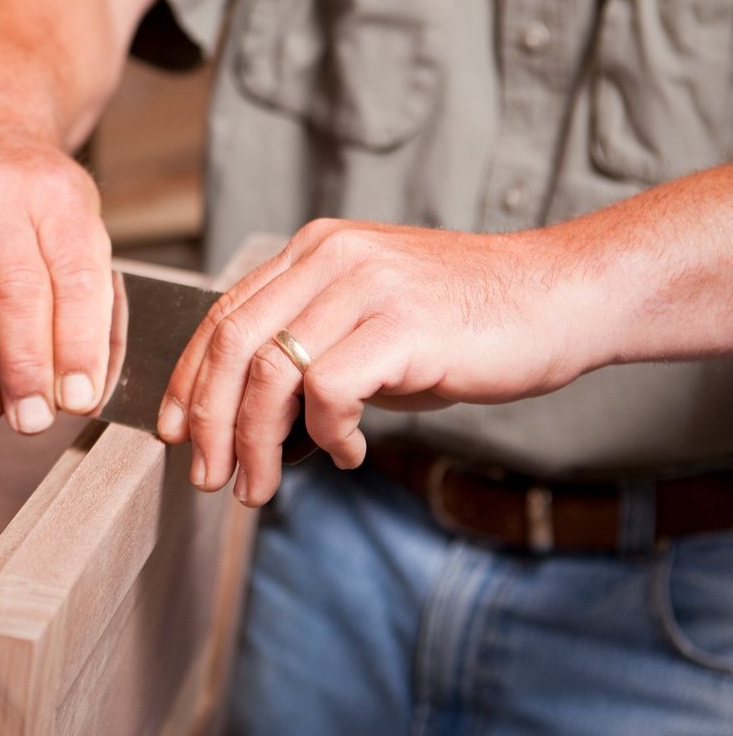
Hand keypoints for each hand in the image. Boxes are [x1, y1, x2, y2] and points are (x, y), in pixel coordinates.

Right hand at [0, 131, 113, 433]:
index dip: (78, 348)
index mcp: (57, 193)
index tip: (78, 400)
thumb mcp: (84, 229)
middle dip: (24, 369)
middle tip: (30, 421)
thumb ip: (91, 302)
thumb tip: (83, 389)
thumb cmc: (39, 203)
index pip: (74, 279)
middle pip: (14, 290)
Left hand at [156, 218, 601, 503]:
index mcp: (313, 250)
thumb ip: (309, 348)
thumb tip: (247, 420)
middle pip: (233, 346)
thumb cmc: (466, 320)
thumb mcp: (369, 319)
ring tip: (261, 485)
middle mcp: (330, 257)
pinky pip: (327, 391)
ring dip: (256, 444)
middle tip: (209, 477)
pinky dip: (326, 434)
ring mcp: (365, 287)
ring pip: (270, 374)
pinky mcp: (400, 326)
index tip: (173, 430)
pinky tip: (348, 452)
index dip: (189, 379)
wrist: (561, 297)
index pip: (223, 316)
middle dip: (209, 423)